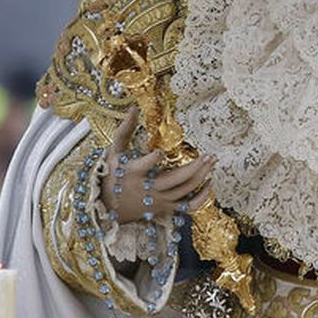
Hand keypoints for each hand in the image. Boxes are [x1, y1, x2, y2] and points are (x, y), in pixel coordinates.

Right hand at [99, 107, 214, 222]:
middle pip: (175, 179)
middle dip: (194, 167)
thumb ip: (125, 130)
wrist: (106, 206)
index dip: (153, 159)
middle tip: (208, 155)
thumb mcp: (114, 151)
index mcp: (133, 172)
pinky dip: (201, 197)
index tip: (160, 152)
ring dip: (201, 176)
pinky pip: (188, 207)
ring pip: (184, 190)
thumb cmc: (111, 173)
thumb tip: (133, 108)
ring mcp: (157, 200)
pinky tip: (209, 183)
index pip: (144, 166)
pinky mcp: (164, 209)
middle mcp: (147, 188)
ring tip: (211, 162)